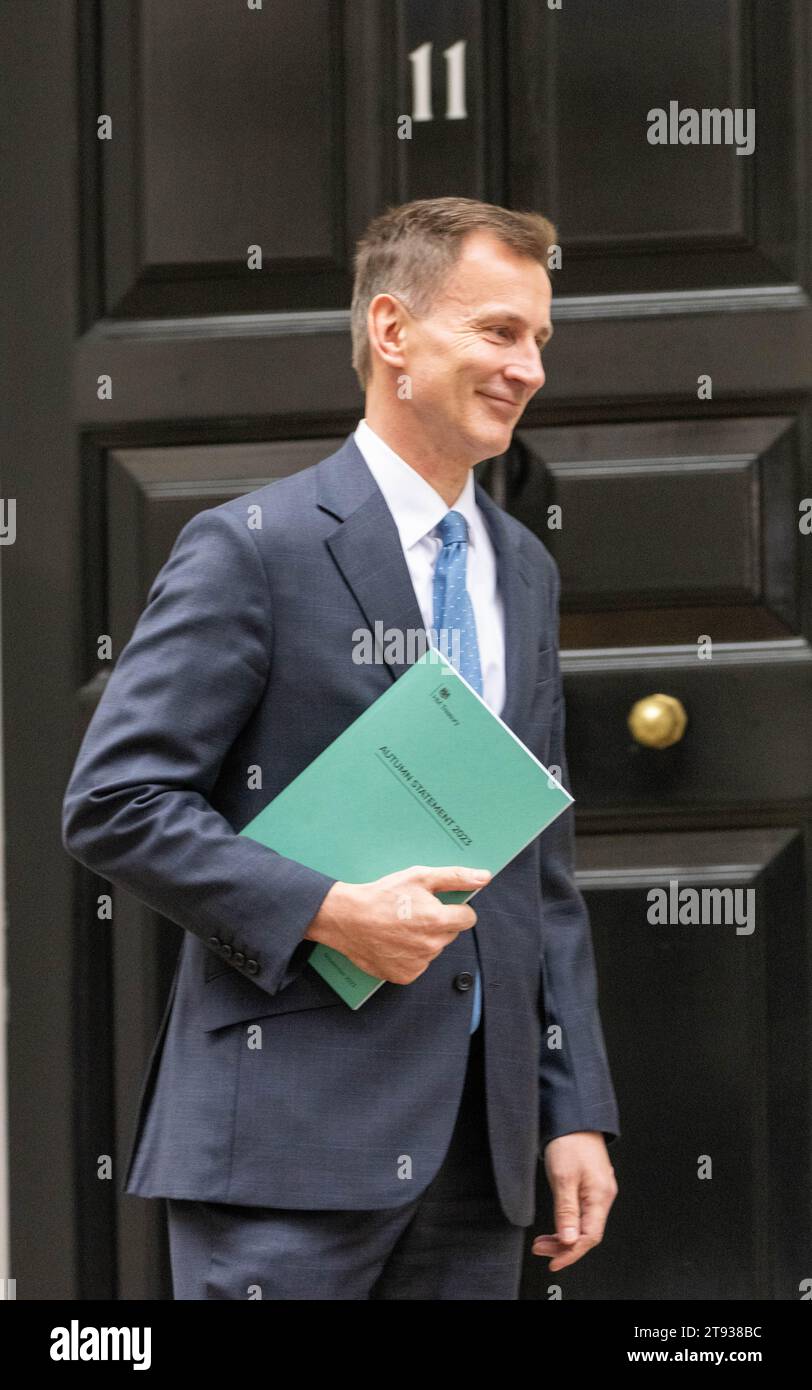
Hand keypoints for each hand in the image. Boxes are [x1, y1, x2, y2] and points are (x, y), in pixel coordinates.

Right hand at [304, 864, 490, 983]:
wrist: (346, 919)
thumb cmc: (382, 895)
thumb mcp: (419, 877)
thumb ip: (455, 877)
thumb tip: (484, 878)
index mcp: (438, 921)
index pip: (468, 918)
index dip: (455, 908)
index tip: (438, 904)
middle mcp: (431, 946)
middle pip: (450, 934)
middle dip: (438, 923)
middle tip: (414, 912)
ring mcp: (418, 964)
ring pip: (434, 949)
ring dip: (424, 939)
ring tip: (400, 926)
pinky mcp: (405, 976)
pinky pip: (418, 964)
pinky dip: (410, 955)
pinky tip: (395, 941)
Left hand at [532, 1131, 617, 1271]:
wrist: (573, 1116)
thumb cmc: (570, 1142)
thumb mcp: (563, 1177)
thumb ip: (566, 1211)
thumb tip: (569, 1241)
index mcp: (601, 1196)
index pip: (589, 1237)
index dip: (571, 1253)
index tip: (552, 1262)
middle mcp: (603, 1196)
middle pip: (586, 1233)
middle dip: (563, 1246)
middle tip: (540, 1249)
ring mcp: (598, 1190)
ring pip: (583, 1224)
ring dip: (563, 1236)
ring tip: (542, 1241)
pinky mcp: (590, 1185)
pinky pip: (582, 1213)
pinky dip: (566, 1223)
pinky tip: (555, 1226)